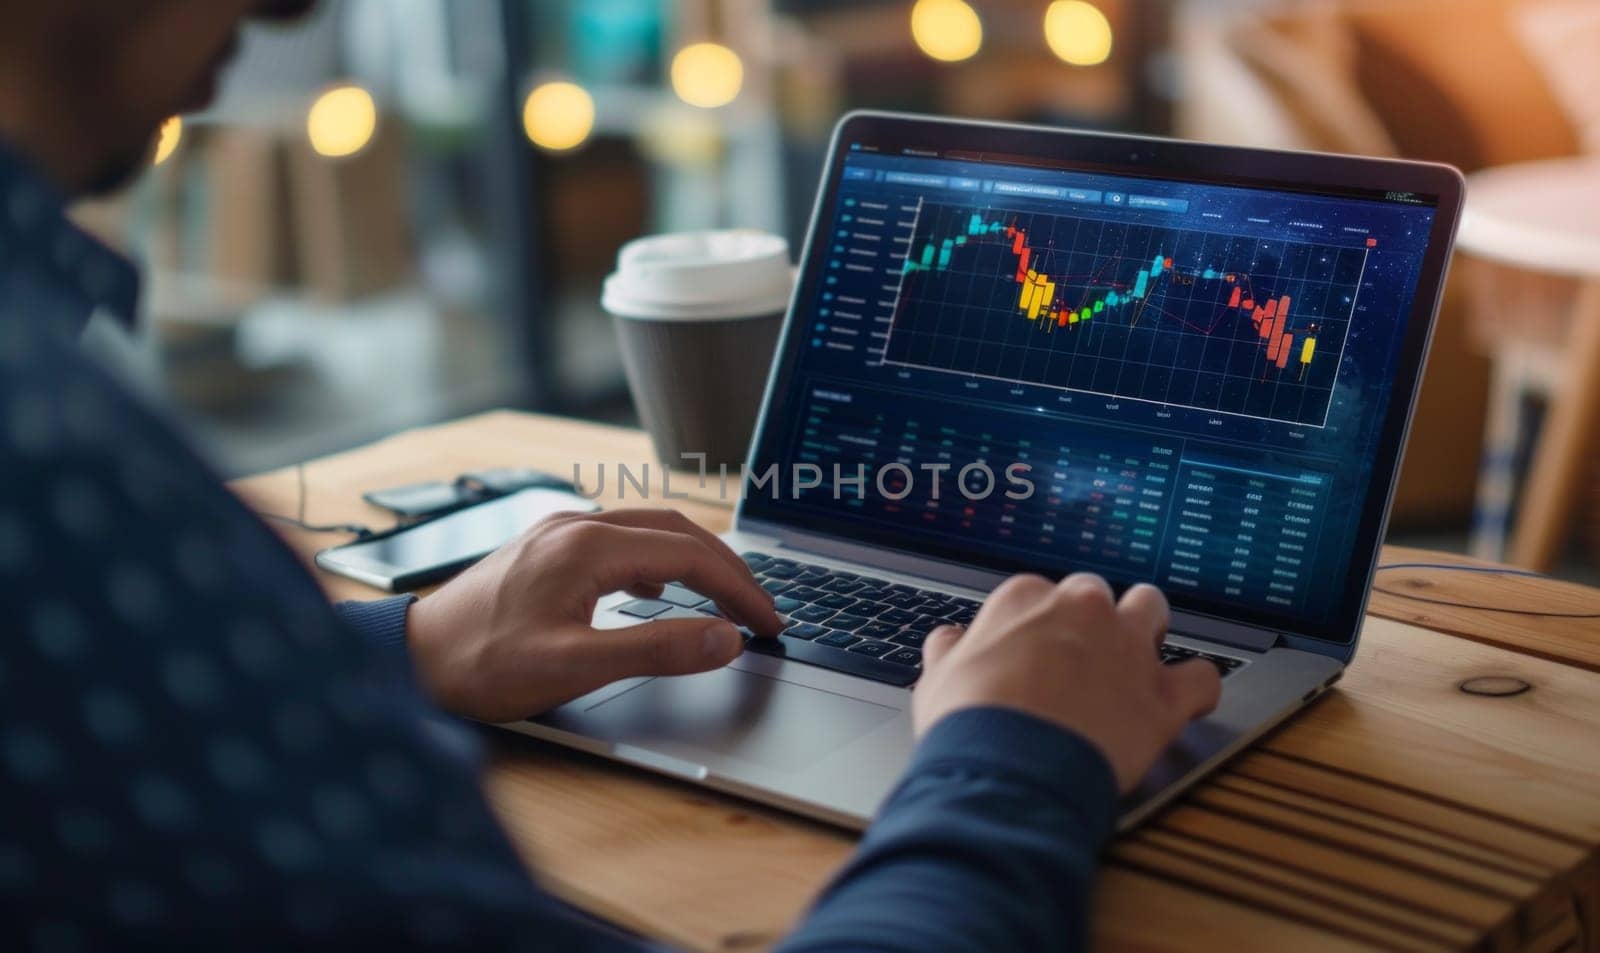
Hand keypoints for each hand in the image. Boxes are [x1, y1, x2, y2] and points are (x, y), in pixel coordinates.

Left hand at [405, 509, 782, 722]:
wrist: (408, 660)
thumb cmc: (479, 665)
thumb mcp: (574, 665)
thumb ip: (656, 649)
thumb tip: (722, 639)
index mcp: (587, 546)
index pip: (691, 554)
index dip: (739, 588)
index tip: (768, 621)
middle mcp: (575, 526)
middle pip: (677, 531)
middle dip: (727, 569)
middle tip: (761, 610)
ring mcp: (559, 533)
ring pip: (650, 531)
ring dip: (695, 560)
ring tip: (725, 598)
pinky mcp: (546, 549)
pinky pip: (621, 540)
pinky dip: (659, 560)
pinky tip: (661, 587)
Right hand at [912, 573, 1220, 791]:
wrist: (1008, 769)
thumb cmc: (969, 725)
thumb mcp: (938, 679)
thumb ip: (950, 651)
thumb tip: (950, 641)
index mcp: (1024, 598)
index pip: (1039, 596)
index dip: (1037, 627)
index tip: (1033, 653)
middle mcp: (1082, 609)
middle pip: (1095, 595)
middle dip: (1089, 622)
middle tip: (1074, 662)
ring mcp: (1127, 647)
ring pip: (1152, 610)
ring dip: (1145, 631)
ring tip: (1131, 662)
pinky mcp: (1163, 694)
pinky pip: (1202, 677)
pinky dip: (1196, 688)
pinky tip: (1184, 701)